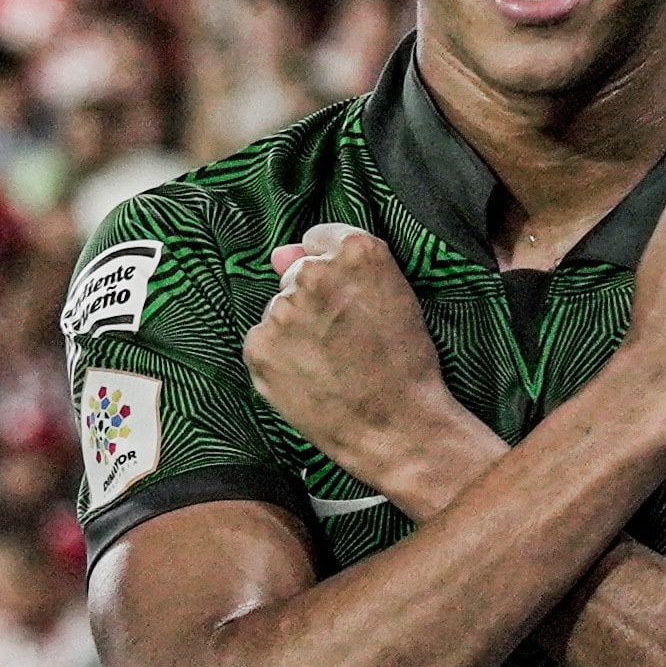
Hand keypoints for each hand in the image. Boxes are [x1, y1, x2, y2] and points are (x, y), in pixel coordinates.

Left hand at [244, 227, 499, 515]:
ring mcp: (282, 309)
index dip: (332, 270)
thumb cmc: (406, 366)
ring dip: (294, 330)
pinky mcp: (259, 345)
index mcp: (357, 252)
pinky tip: (308, 379)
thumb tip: (279, 254)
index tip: (343, 295)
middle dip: (311, 300)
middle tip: (341, 339)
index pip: (319, 238)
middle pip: (296, 274)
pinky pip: (263, 341)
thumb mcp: (395, 301)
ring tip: (329, 364)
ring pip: (279, 309)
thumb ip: (340, 267)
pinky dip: (278, 358)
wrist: (397, 427)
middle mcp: (313, 273)